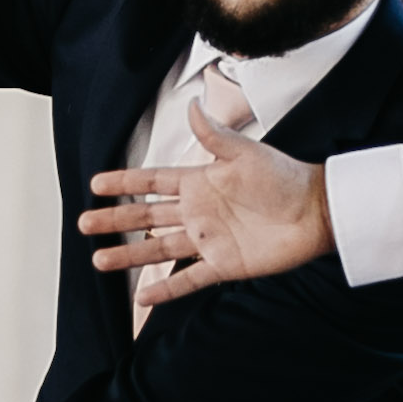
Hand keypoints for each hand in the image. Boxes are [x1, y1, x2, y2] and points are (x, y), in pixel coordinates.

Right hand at [76, 95, 329, 296]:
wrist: (318, 211)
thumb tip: (192, 104)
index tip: (96, 184)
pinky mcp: (224, 265)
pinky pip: (188, 279)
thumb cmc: (285, 177)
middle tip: (84, 223)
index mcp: (200, 182)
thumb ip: (214, 135)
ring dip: (129, 255)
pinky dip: (165, 290)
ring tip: (99, 260)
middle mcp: (198, 212)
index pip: (153, 181)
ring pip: (158, 249)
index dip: (125, 182)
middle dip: (115, 220)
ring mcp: (208, 240)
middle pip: (147, 217)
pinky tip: (140, 296)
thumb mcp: (245, 152)